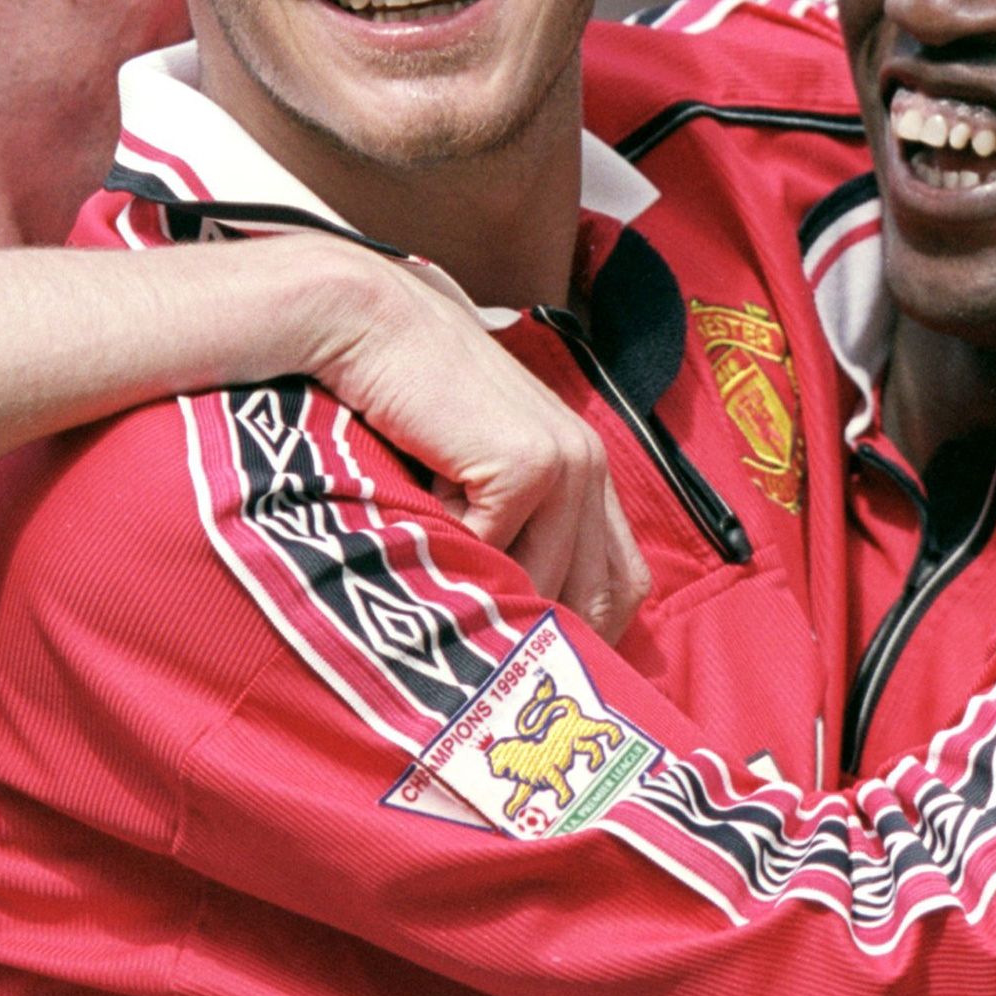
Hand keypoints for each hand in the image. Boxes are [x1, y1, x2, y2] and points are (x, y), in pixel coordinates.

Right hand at [307, 249, 652, 641]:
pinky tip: (421, 507)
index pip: (621, 585)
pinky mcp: (528, 463)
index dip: (584, 635)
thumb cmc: (408, 405)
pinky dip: (449, 548)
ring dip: (483, 588)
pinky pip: (492, 550)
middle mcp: (592, 464)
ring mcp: (567, 463)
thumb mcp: (476, 475)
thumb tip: (514, 626)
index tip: (533, 665)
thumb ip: (510, 529)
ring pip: (541, 585)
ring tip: (437, 563)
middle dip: (538, 635)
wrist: (374, 331)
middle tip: (481, 652)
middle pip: (592, 599)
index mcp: (589, 470)